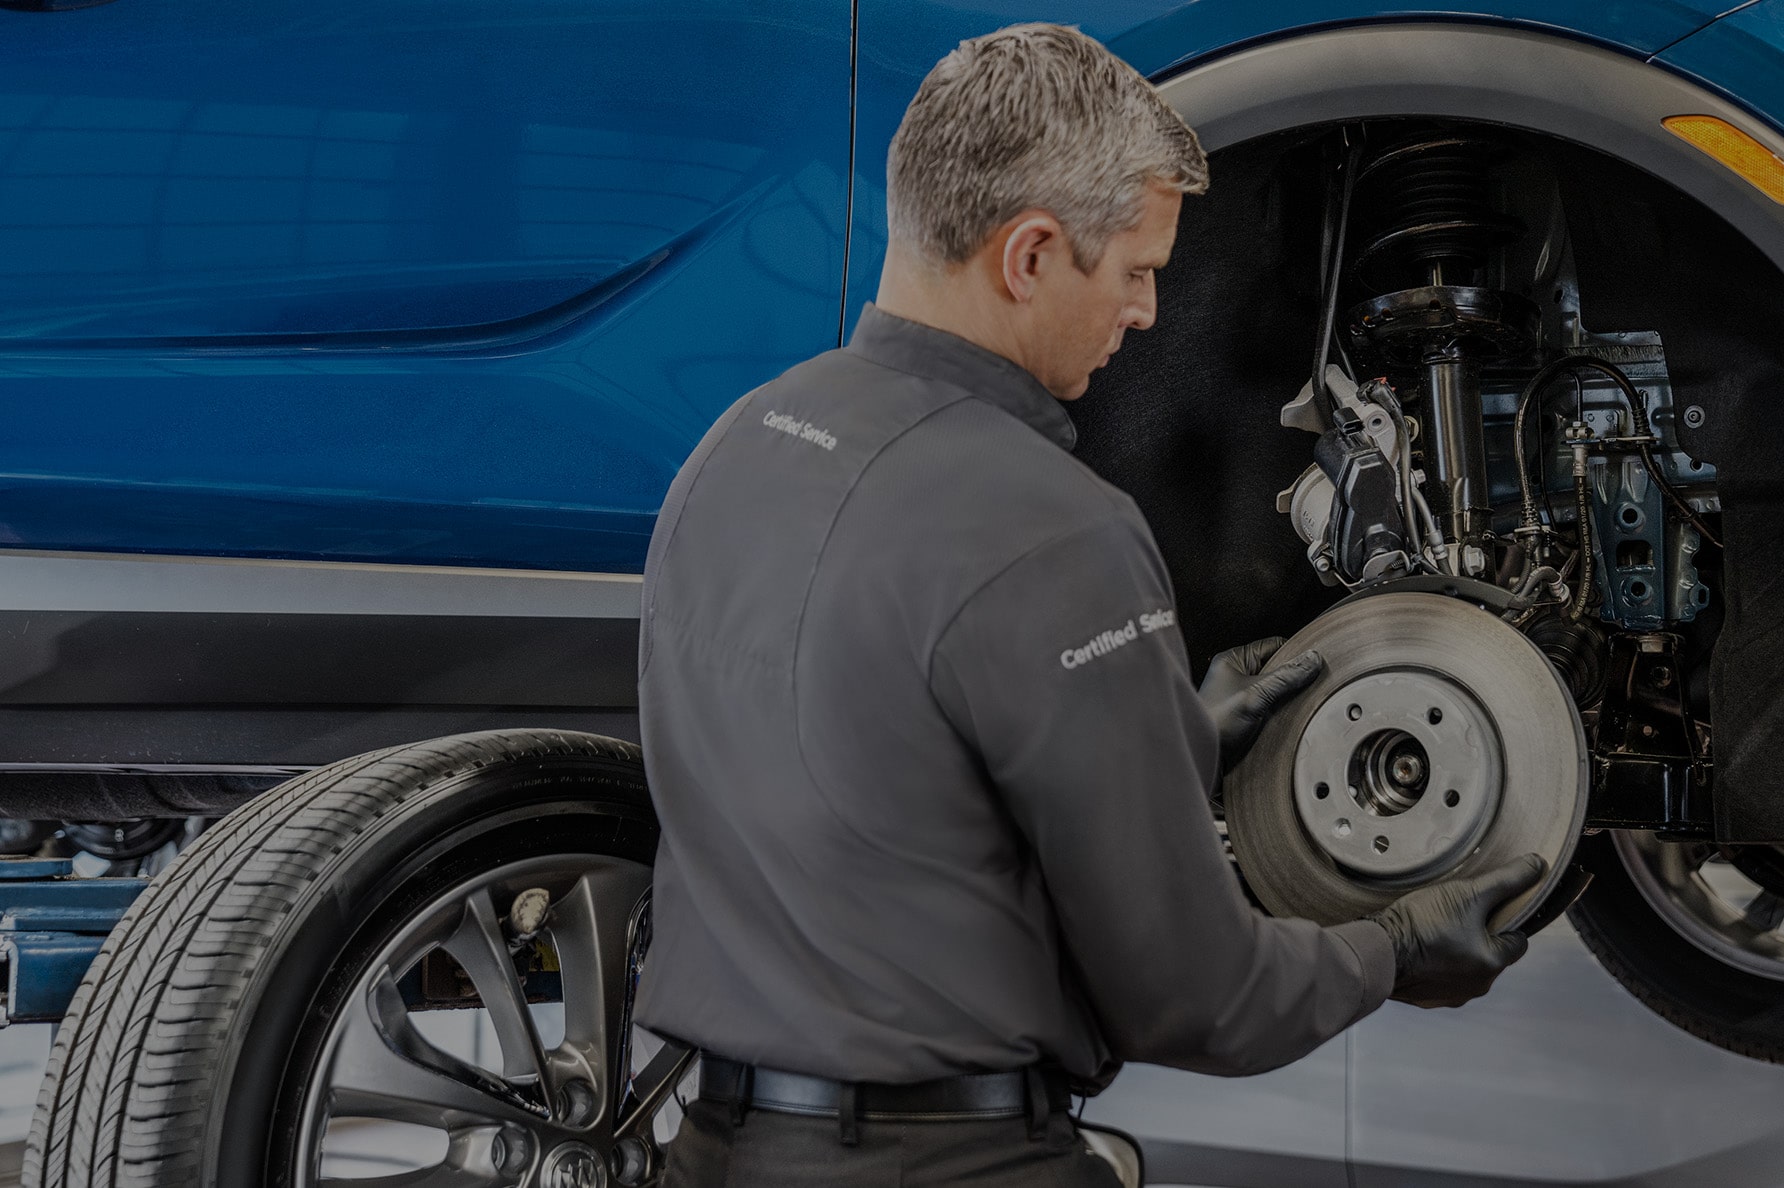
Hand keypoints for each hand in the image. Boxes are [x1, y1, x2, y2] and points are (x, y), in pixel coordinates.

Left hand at [1198, 638, 1322, 769]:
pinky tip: (1291, 715)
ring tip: (1304, 700)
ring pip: (1275, 687)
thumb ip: (1285, 677)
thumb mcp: (1256, 695)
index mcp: (1233, 659)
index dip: (1295, 653)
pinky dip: (1282, 709)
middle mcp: (1236, 674)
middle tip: (1313, 684)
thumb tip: (1312, 658)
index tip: (1316, 663)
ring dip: (1288, 695)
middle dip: (1293, 676)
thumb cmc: (1216, 722)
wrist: (1200, 753)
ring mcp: (1241, 694)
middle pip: (1276, 667)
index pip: (1273, 645)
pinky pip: (1270, 704)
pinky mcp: (1246, 713)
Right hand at [1368, 854, 1547, 1007]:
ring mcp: (1450, 995)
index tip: (1486, 908)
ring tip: (1434, 928)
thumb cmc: (1421, 924)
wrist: (1377, 950)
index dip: (1504, 920)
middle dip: (1479, 934)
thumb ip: (1506, 880)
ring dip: (1457, 950)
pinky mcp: (1426, 998)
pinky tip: (1420, 945)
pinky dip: (1435, 963)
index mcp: (1492, 964)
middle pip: (1490, 953)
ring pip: (1466, 966)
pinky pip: (1440, 977)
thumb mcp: (1469, 893)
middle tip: (1455, 913)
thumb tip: (1536, 866)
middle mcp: (1476, 986)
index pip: (1517, 940)